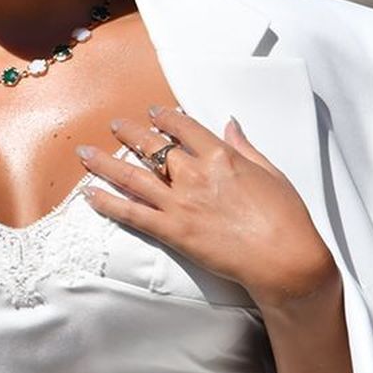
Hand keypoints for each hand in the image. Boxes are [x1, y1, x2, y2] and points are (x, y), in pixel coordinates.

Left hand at [77, 107, 337, 308]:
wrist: (285, 259)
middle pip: (152, 146)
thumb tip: (230, 124)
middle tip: (116, 125)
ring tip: (86, 153)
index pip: (184, 127)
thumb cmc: (286, 218)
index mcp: (221, 156)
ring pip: (132, 175)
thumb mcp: (270, 172)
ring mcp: (180, 203)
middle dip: (130, 133)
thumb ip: (244, 147)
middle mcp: (194, 174)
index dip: (165, 118)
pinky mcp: (172, 231)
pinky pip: (131, 213)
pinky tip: (90, 194)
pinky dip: (108, 203)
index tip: (155, 113)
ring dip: (105, 162)